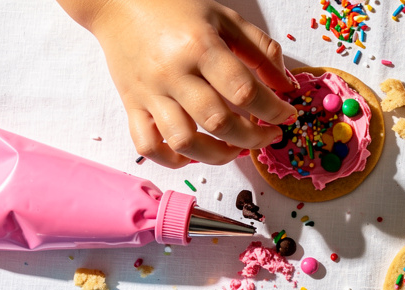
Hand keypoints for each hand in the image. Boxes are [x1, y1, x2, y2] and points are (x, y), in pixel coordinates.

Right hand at [60, 0, 297, 167]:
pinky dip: (173, 159)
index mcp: (200, 47)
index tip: (286, 114)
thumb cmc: (176, 9)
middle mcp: (173, 74)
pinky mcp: (132, 105)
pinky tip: (194, 153)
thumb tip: (286, 86)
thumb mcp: (225, 18)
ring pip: (185, 142)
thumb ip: (261, 50)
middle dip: (253, 138)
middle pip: (218, 123)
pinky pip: (148, 146)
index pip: (244, 91)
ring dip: (218, 155)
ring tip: (236, 149)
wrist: (118, 2)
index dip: (273, 110)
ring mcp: (150, 93)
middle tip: (269, 135)